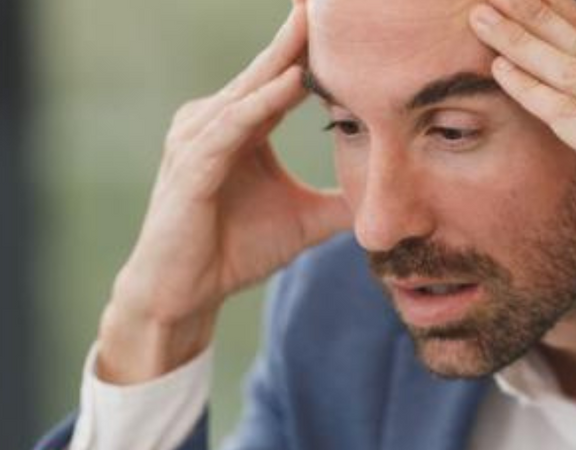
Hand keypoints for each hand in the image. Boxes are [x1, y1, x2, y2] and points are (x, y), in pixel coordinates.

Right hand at [101, 0, 350, 381]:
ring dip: (286, 56)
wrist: (183, 295)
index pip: (282, 73)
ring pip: (250, 90)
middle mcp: (214, 120)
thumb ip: (343, 202)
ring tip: (317, 22)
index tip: (343, 15)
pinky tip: (292, 83)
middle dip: (298, 31)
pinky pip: (231, 126)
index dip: (311, 43)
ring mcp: (197, 139)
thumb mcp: (306, 221)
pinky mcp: (191, 167)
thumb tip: (393, 199)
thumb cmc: (235, 252)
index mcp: (241, 125)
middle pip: (266, 67)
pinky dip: (262, 104)